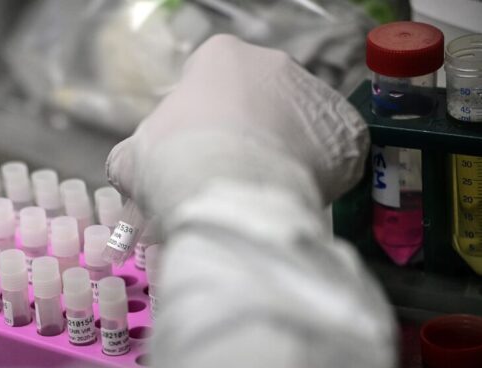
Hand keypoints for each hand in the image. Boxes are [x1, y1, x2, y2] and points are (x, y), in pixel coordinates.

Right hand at [106, 34, 368, 216]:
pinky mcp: (349, 131)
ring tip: (262, 189)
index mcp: (220, 56)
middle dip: (248, 129)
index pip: (212, 78)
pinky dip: (316, 171)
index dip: (203, 118)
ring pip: (297, 122)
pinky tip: (293, 193)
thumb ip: (134, 156)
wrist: (229, 198)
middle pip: (260, 97)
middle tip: (232, 171)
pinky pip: (331, 150)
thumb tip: (132, 169)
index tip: (198, 150)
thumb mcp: (133, 160)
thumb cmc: (174, 166)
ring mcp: (315, 94)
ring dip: (282, 148)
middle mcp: (274, 63)